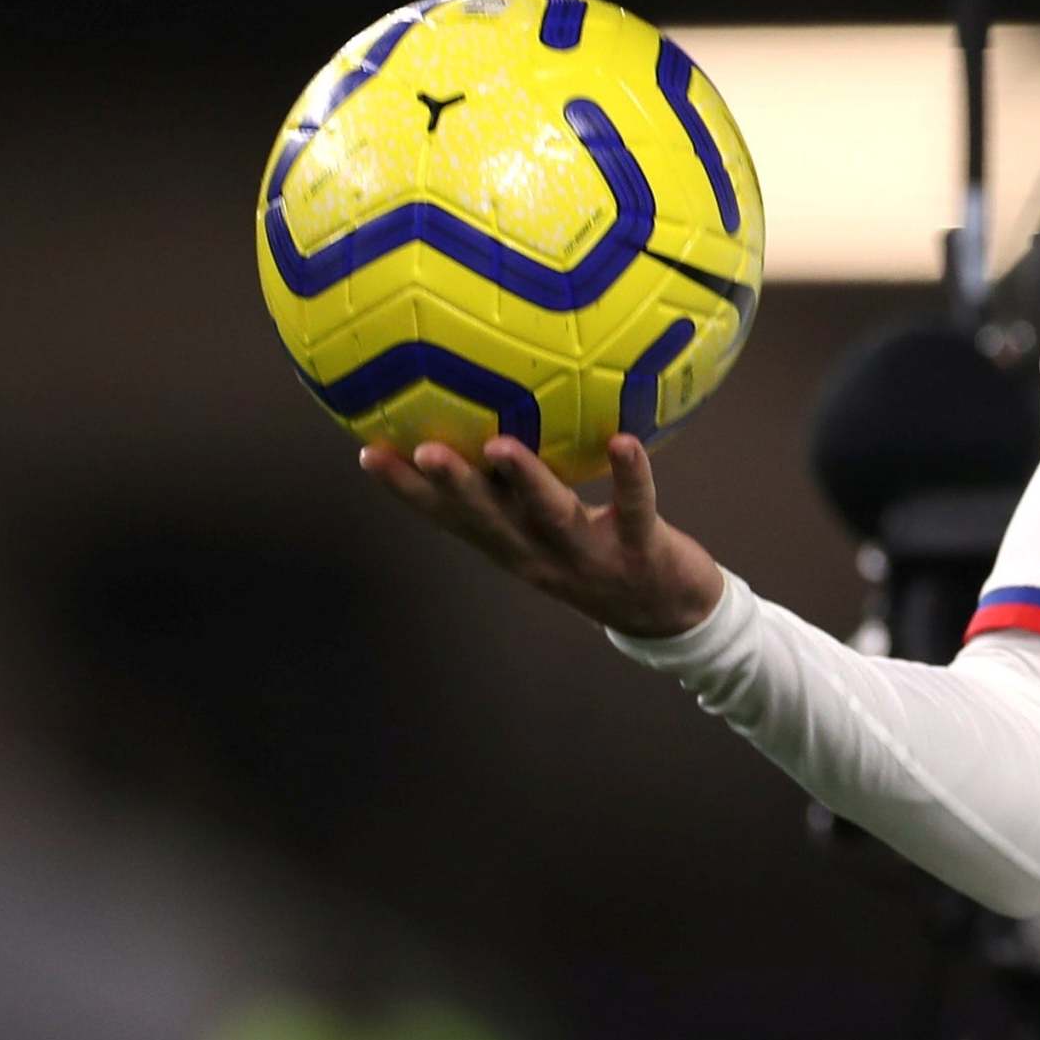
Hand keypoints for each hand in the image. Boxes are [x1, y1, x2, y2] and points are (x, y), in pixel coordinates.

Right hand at [359, 434, 724, 639]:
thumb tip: (491, 420)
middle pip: (490, 520)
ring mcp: (592, 556)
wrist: (671, 619)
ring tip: (500, 446)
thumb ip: (521, 489)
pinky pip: (636, 506)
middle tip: (420, 449)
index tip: (367, 454)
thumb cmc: (603, 556)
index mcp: (515, 548)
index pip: (452, 520)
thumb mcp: (551, 530)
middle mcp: (544, 556)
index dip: (408, 491)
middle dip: (454, 485)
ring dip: (526, 481)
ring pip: (552, 515)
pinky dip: (629, 475)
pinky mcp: (642, 549)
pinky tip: (622, 441)